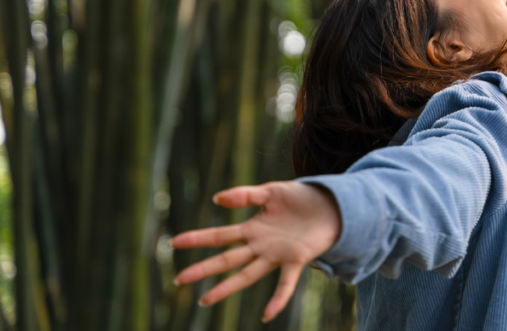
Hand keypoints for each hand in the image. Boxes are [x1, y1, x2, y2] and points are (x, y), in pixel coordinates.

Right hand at [170, 181, 341, 321]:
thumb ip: (245, 195)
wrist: (331, 203)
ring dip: (226, 287)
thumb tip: (217, 199)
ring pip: (247, 274)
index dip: (198, 239)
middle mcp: (261, 245)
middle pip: (227, 259)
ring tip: (205, 300)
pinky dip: (278, 299)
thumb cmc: (301, 198)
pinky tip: (267, 315)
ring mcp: (277, 254)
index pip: (219, 236)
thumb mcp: (271, 191)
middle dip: (203, 269)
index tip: (175, 242)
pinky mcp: (297, 259)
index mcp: (253, 228)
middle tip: (179, 279)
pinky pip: (286, 283)